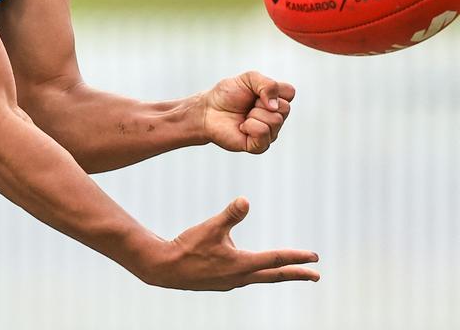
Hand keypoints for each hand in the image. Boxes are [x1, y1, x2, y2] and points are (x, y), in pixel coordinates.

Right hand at [133, 197, 319, 289]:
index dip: (296, 257)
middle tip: (315, 276)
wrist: (165, 268)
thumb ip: (230, 215)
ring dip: (276, 274)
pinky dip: (257, 274)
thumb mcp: (210, 227)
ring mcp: (231, 282)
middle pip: (274, 276)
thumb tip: (246, 200)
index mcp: (242, 264)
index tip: (315, 258)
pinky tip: (251, 269)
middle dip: (296, 274)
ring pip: (260, 278)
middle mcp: (240, 277)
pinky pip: (246, 278)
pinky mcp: (221, 282)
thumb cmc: (188, 246)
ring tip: (285, 270)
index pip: (276, 260)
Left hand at [202, 71, 293, 153]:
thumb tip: (275, 105)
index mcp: (276, 100)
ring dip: (254, 114)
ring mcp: (270, 133)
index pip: (290, 92)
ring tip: (244, 116)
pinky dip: (250, 126)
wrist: (208, 111)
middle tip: (248, 105)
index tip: (255, 90)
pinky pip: (263, 133)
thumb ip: (267, 84)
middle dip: (261, 102)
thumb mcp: (247, 79)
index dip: (271, 89)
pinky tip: (242, 127)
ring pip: (275, 121)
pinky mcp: (260, 146)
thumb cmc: (227, 95)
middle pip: (284, 108)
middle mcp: (277, 117)